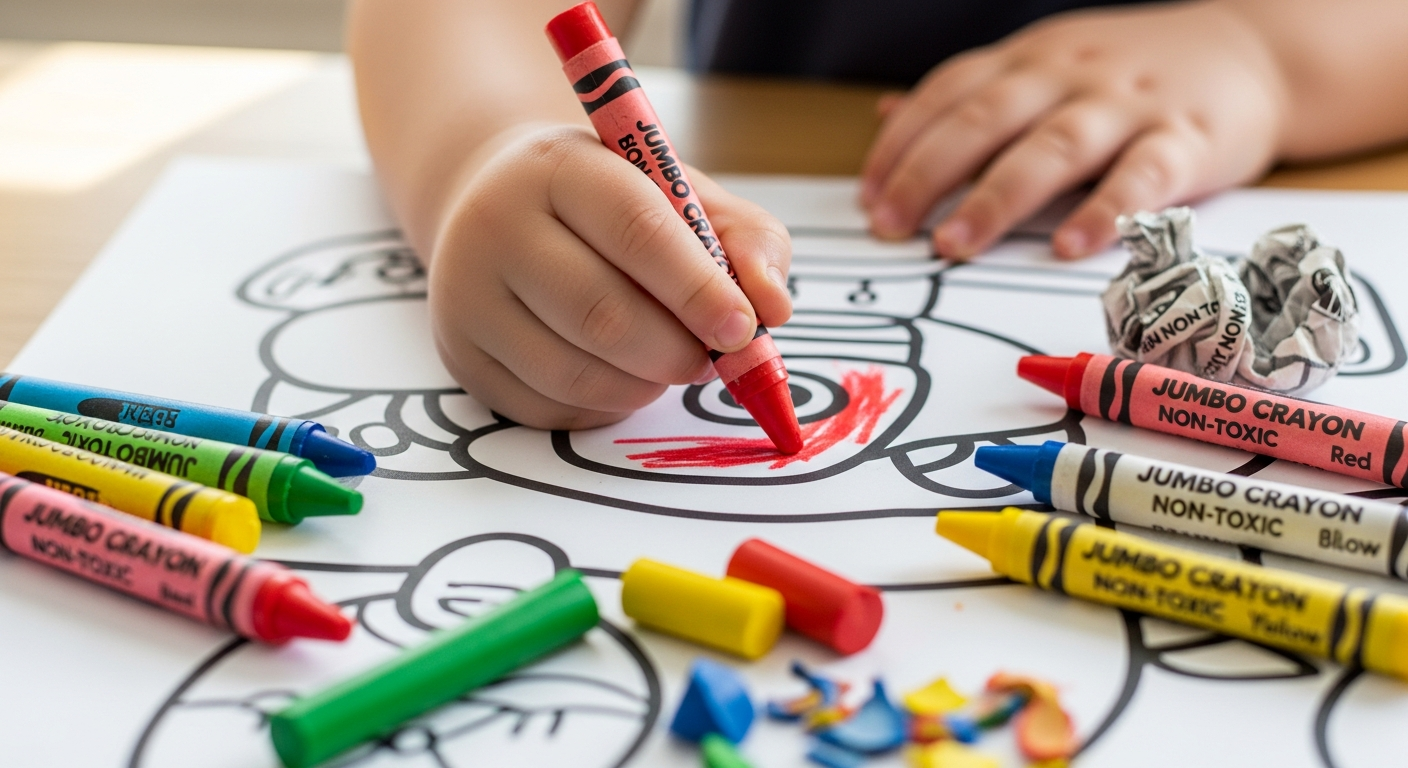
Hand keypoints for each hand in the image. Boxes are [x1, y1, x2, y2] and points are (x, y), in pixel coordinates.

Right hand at [429, 125, 792, 429]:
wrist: (497, 206)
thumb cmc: (610, 205)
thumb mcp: (679, 194)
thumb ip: (745, 239)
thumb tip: (773, 307)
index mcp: (560, 168)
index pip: (637, 231)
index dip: (699, 289)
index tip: (744, 328)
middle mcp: (497, 225)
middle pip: (601, 315)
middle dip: (676, 352)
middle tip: (711, 359)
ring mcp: (467, 295)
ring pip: (574, 373)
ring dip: (644, 386)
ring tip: (669, 364)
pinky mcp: (462, 355)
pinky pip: (549, 408)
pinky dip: (604, 407)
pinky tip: (619, 376)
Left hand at [860, 2, 1286, 258]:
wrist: (1258, 51)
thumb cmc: (1131, 71)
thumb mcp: (1045, 65)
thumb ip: (971, 96)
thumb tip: (886, 116)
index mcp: (1030, 60)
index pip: (950, 94)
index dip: (903, 144)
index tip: (867, 198)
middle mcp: (1071, 76)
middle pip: (987, 118)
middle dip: (930, 173)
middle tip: (891, 227)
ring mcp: (1129, 106)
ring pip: (1054, 146)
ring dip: (998, 197)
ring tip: (954, 246)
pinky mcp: (1188, 140)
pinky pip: (1143, 175)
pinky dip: (1105, 210)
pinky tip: (1069, 248)